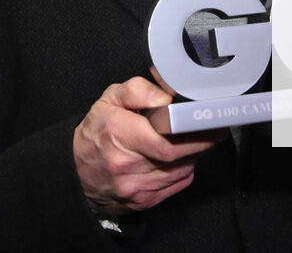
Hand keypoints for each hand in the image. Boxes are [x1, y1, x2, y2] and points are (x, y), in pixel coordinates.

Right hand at [73, 75, 223, 215]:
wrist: (77, 172)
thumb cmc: (98, 131)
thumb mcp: (110, 99)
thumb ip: (139, 90)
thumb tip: (167, 98)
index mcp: (118, 133)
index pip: (166, 142)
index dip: (194, 134)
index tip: (211, 123)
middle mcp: (126, 165)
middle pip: (179, 157)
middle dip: (201, 142)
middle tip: (214, 128)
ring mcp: (135, 188)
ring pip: (181, 170)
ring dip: (193, 155)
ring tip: (193, 139)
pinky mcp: (143, 202)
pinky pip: (177, 184)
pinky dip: (184, 169)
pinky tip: (178, 157)